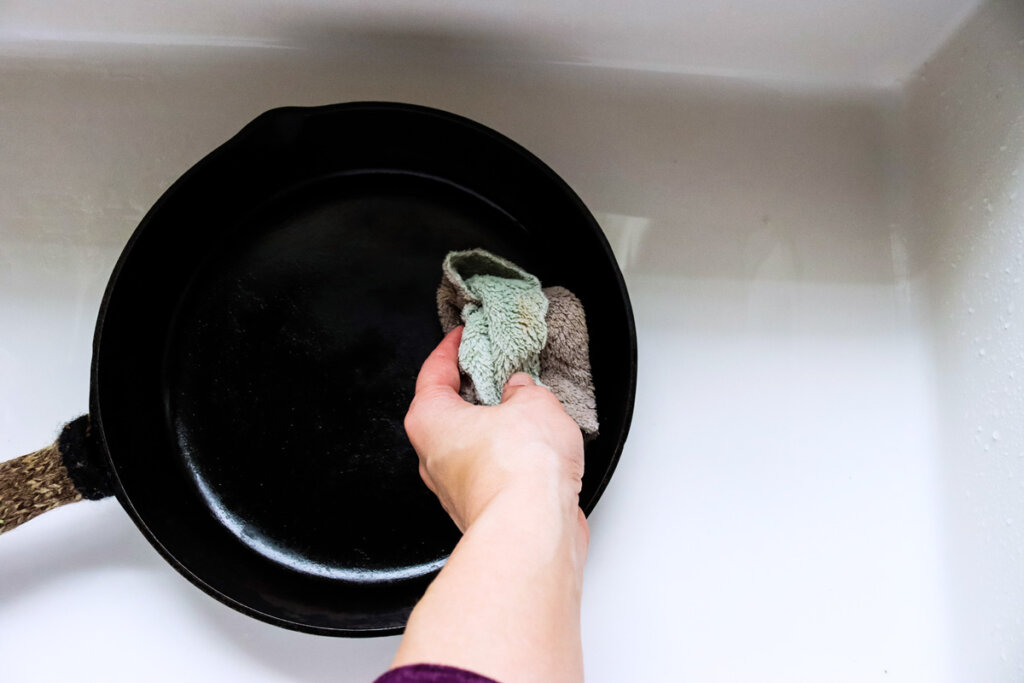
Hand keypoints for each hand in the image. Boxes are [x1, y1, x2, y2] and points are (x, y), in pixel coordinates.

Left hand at [404, 326, 585, 531]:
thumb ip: (525, 390)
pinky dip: (511, 461)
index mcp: (430, 420)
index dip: (450, 349)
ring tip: (529, 415)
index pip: (433, 372)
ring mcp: (455, 490)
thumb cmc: (518, 470)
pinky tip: (537, 454)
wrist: (532, 530)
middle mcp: (433, 457)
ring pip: (473, 447)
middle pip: (449, 412)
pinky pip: (493, 474)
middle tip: (498, 373)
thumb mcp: (533, 403)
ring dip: (498, 430)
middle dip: (476, 393)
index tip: (461, 337)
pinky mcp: (482, 510)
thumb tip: (521, 391)